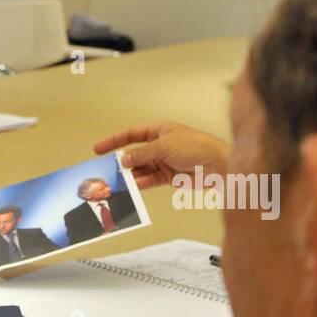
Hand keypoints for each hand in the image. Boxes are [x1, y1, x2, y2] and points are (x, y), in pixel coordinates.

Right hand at [93, 121, 230, 188]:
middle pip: (135, 153)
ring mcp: (165, 161)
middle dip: (123, 161)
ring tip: (120, 181)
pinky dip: (142, 183)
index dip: (115, 141)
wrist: (218, 165)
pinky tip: (135, 186)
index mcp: (160, 130)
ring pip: (141, 168)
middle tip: (107, 170)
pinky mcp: (169, 176)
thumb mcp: (165, 145)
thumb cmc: (197, 147)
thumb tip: (124, 159)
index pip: (132, 134)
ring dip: (131, 174)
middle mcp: (161, 145)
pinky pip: (150, 180)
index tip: (98, 149)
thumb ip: (142, 153)